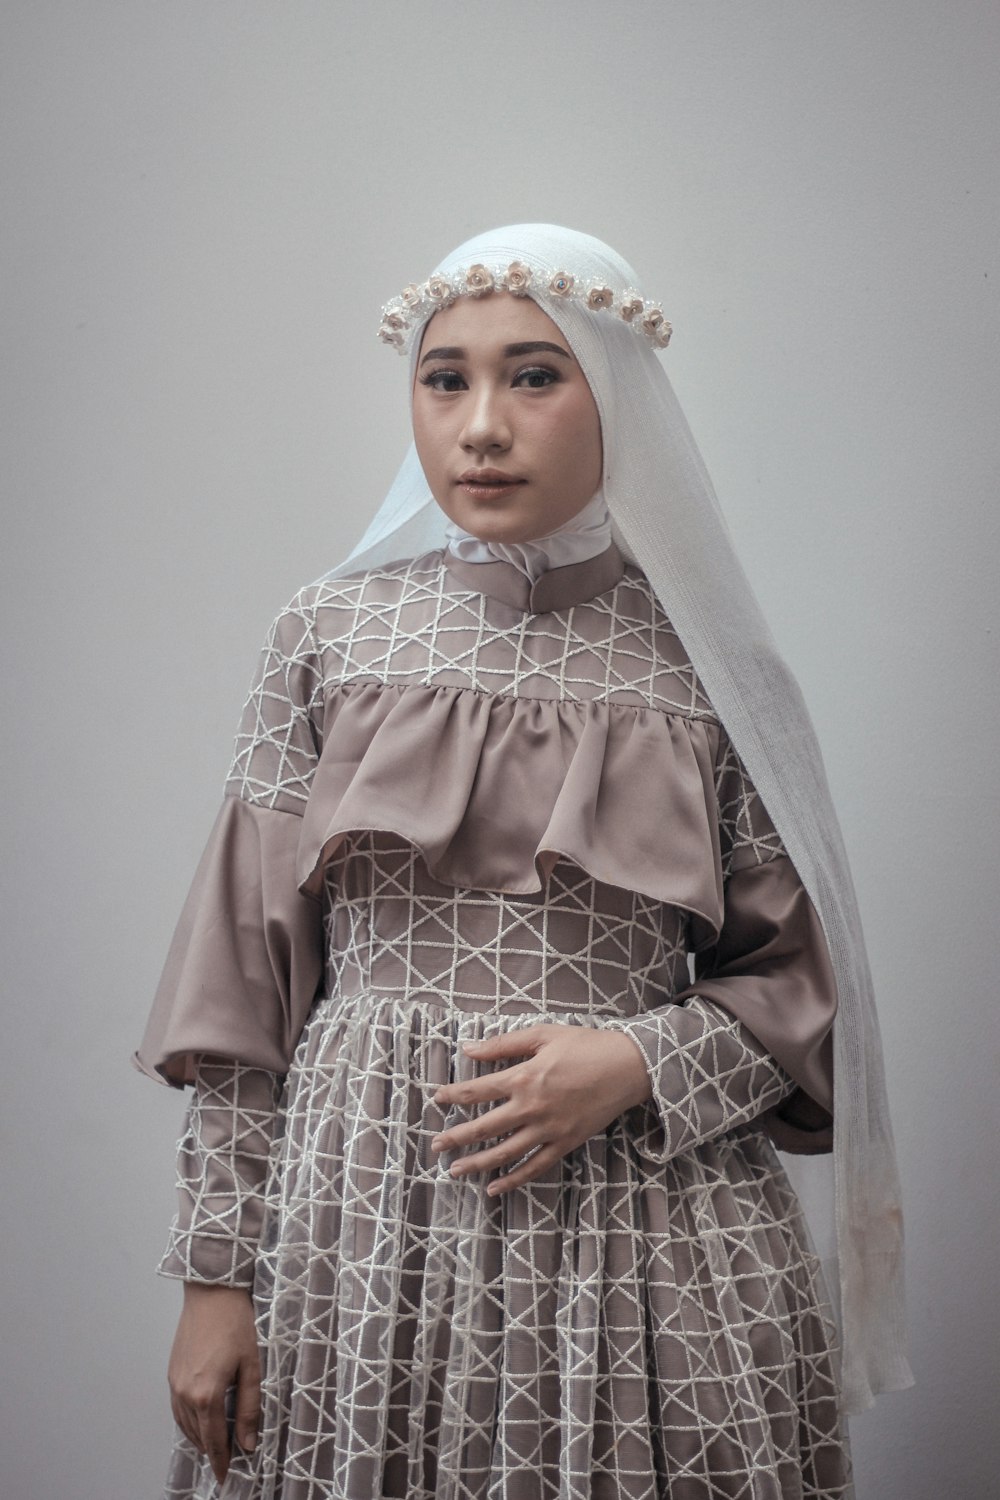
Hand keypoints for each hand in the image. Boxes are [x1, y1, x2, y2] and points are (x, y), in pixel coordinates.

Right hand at [168, 1283, 260, 1485]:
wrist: (212, 1293)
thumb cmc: (235, 1324)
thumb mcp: (251, 1366)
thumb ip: (250, 1407)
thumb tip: (248, 1443)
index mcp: (207, 1394)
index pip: (214, 1440)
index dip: (221, 1461)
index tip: (225, 1476)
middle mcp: (186, 1393)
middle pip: (198, 1435)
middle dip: (211, 1452)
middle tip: (223, 1463)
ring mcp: (175, 1383)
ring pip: (185, 1425)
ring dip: (198, 1439)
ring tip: (213, 1448)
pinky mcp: (171, 1373)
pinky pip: (177, 1409)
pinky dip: (187, 1423)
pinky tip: (197, 1423)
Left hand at [430, 1023, 652, 1195]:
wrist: (628, 1067)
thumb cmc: (585, 1045)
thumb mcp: (543, 1035)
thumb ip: (503, 1044)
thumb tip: (469, 1048)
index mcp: (524, 1077)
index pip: (477, 1091)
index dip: (453, 1095)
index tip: (437, 1099)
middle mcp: (532, 1107)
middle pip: (485, 1127)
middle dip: (456, 1137)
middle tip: (435, 1145)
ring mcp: (549, 1129)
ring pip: (505, 1153)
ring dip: (478, 1164)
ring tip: (455, 1171)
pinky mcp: (565, 1143)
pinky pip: (535, 1167)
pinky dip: (514, 1180)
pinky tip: (496, 1188)